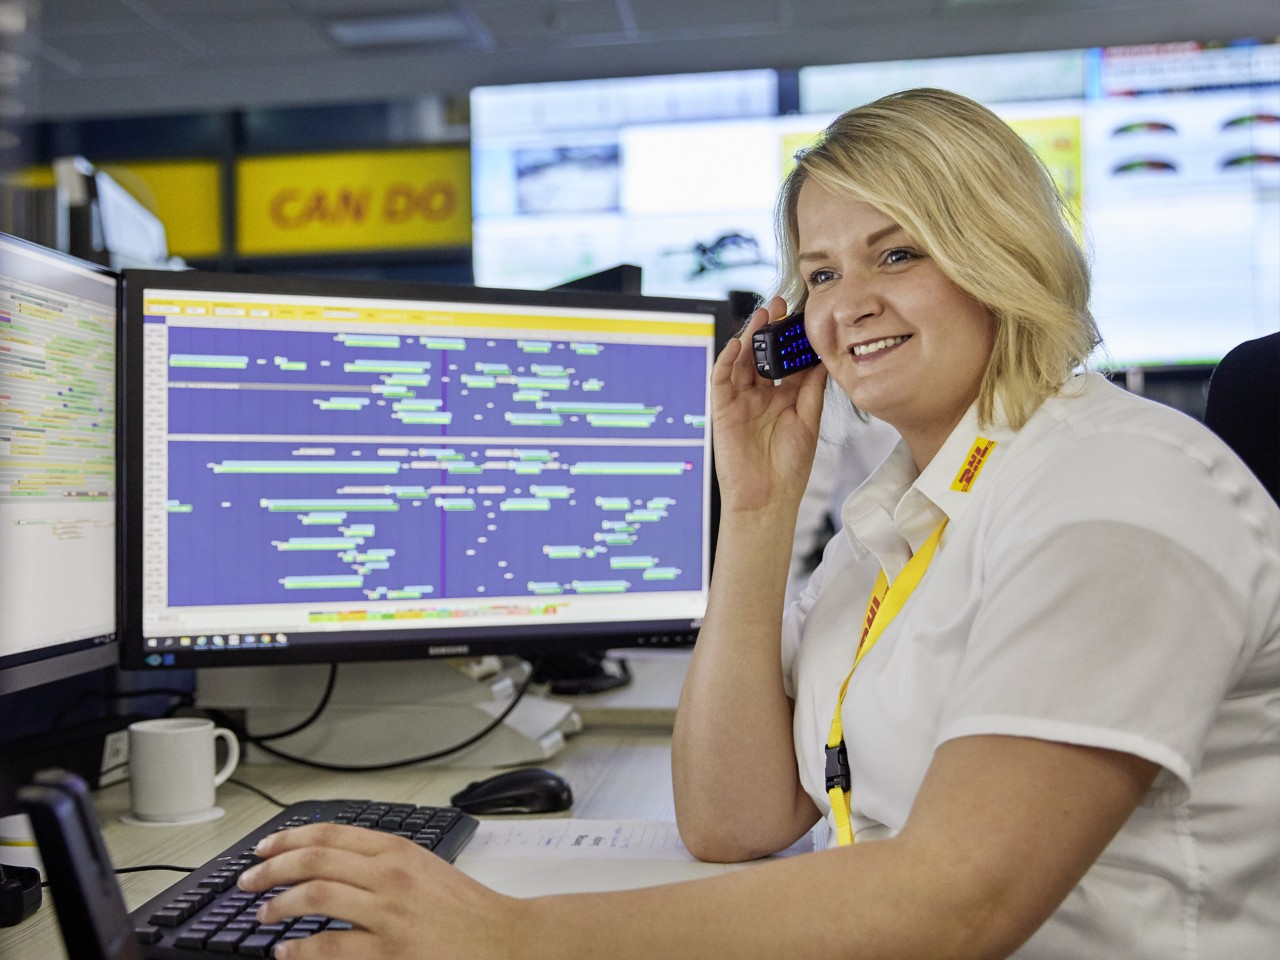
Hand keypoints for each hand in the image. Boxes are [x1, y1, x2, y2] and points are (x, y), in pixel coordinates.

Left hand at [238, 823, 519, 959]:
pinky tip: (287, 952)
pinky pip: (331, 946)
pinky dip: (301, 948)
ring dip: (279, 904)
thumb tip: (333, 862)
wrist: (503, 938)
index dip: (288, 839)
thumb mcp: (424, 867)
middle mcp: (389, 875)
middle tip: (248, 882)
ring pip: (316, 896)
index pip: (330, 833)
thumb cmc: (466, 908)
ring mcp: (388, 912)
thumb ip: (383, 860)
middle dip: (272, 869)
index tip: (264, 849)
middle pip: (315, 859)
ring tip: (264, 914)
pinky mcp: (389, 951)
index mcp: (397, 849)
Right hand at [712, 296, 826, 512]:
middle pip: (762, 354)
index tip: (806, 316)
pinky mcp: (723, 410)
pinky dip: (726, 360)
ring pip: (742, 361)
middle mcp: (760, 395)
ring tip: (763, 315)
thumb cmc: (789, 467)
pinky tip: (737, 344)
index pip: (787, 360)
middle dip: (770, 329)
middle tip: (780, 304)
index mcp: (783, 398)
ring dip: (749, 336)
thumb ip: (812, 389)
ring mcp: (741, 401)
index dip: (793, 339)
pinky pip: (721, 379)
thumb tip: (824, 357)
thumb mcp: (808, 421)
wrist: (768, 499)